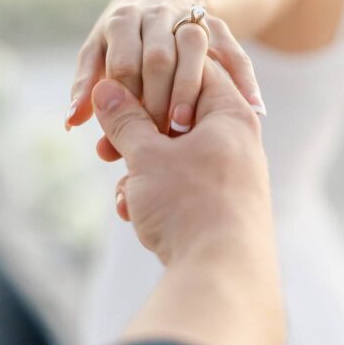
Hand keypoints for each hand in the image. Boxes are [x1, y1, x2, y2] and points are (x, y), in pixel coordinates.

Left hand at [65, 0, 265, 158]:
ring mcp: (188, 16)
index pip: (122, 63)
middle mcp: (154, 14)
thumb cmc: (125, 35)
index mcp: (121, 21)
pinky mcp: (216, 23)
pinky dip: (243, 78)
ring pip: (193, 48)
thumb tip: (71, 122)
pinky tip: (254, 109)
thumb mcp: (101, 50)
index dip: (126, 101)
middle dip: (158, 100)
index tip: (128, 134)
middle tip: (158, 138)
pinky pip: (233, 49)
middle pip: (157, 57)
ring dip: (192, 87)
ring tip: (190, 126)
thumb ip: (88, 85)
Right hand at [90, 57, 270, 265]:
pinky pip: (183, 185)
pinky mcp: (221, 205)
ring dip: (142, 169)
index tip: (120, 89)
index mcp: (230, 113)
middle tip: (108, 147)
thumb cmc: (191, 206)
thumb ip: (126, 120)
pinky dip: (156, 194)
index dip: (151, 74)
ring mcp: (231, 173)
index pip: (192, 67)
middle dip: (138, 133)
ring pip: (176, 155)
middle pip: (178, 115)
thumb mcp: (148, 156)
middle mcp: (237, 139)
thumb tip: (107, 88)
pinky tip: (133, 211)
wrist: (223, 277)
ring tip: (123, 189)